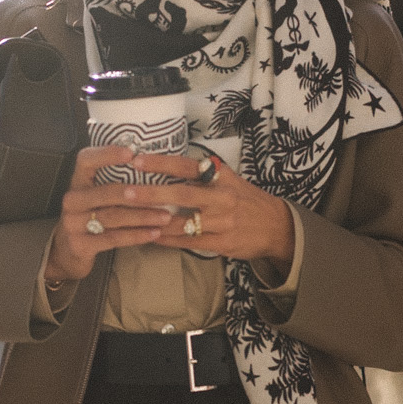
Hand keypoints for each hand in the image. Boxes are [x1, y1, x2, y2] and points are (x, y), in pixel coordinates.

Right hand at [45, 145, 179, 282]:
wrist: (67, 252)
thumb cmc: (90, 218)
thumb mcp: (94, 197)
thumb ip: (112, 182)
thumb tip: (151, 165)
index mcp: (77, 182)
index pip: (86, 160)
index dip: (107, 154)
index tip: (132, 153)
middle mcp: (72, 200)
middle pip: (107, 192)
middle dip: (139, 195)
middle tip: (165, 196)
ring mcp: (73, 223)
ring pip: (113, 217)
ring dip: (143, 217)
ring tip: (165, 217)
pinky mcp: (80, 245)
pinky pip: (113, 238)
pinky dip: (136, 236)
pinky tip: (154, 233)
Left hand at [120, 155, 295, 271]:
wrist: (277, 227)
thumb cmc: (247, 199)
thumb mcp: (231, 179)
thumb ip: (205, 174)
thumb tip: (169, 165)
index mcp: (222, 177)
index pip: (188, 166)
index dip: (162, 163)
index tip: (138, 159)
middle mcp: (223, 198)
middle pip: (183, 195)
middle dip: (152, 194)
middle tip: (125, 192)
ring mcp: (223, 223)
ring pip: (182, 224)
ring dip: (154, 223)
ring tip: (129, 219)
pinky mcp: (223, 244)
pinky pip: (189, 243)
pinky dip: (167, 241)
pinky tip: (150, 238)